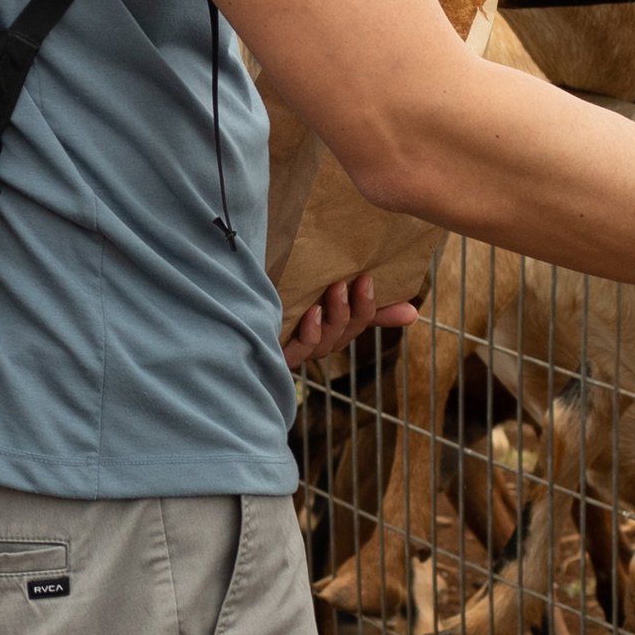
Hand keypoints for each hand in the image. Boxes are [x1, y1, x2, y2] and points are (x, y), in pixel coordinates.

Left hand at [283, 272, 418, 371]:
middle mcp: (312, 341)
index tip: (381, 288)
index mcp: (325, 325)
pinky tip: (312, 313)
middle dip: (357, 310)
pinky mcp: (276, 354)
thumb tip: (414, 314)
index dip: (373, 309)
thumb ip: (363, 303)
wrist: (220, 292)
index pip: (358, 322)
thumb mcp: (322, 291)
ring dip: (337, 316)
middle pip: (345, 334)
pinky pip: (302, 351)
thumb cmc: (281, 291)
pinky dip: (311, 333)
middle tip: (360, 280)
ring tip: (336, 288)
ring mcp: (293, 349)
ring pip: (327, 343)